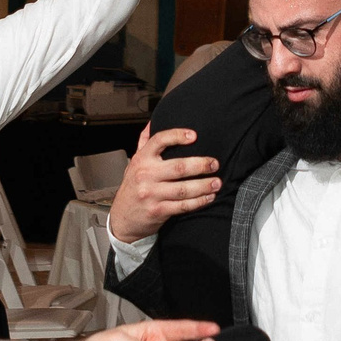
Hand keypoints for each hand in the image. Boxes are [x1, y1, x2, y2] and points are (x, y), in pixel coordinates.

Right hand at [109, 124, 221, 244]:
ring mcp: (151, 194)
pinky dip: (199, 202)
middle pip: (179, 167)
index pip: (159, 141)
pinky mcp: (158, 211)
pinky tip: (209, 197)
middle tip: (215, 164)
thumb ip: (145, 142)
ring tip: (217, 183)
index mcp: (142, 159)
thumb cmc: (133, 188)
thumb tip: (153, 121)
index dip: (177, 136)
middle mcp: (146, 175)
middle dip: (201, 165)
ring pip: (184, 189)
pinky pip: (183, 206)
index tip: (194, 135)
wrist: (123, 219)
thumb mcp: (134, 163)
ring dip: (204, 185)